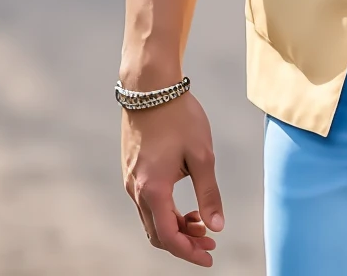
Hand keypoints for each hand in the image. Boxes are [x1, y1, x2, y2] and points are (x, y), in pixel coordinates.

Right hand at [122, 91, 223, 265]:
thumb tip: (217, 226)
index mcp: (153, 189)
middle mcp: (135, 190)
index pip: (168, 237)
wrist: (150, 89)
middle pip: (157, 233)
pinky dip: (166, 212)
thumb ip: (209, 193)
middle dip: (184, 243)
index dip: (189, 252)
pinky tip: (186, 207)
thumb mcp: (202, 155)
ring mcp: (130, 181)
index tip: (210, 257)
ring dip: (175, 227)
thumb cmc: (180, 118)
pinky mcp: (131, 171)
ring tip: (203, 225)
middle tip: (210, 243)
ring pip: (151, 219)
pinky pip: (147, 203)